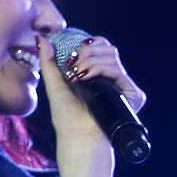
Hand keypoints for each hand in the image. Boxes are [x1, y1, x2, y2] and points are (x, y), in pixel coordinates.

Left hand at [38, 34, 146, 151]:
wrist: (78, 136)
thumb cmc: (67, 118)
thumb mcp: (55, 85)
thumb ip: (49, 62)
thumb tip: (43, 39)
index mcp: (98, 75)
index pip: (101, 47)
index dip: (89, 44)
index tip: (72, 53)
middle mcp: (113, 79)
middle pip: (108, 49)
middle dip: (88, 51)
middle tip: (73, 64)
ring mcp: (123, 86)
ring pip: (112, 57)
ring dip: (91, 61)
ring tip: (77, 74)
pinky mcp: (133, 95)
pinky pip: (118, 71)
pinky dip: (100, 69)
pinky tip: (86, 77)